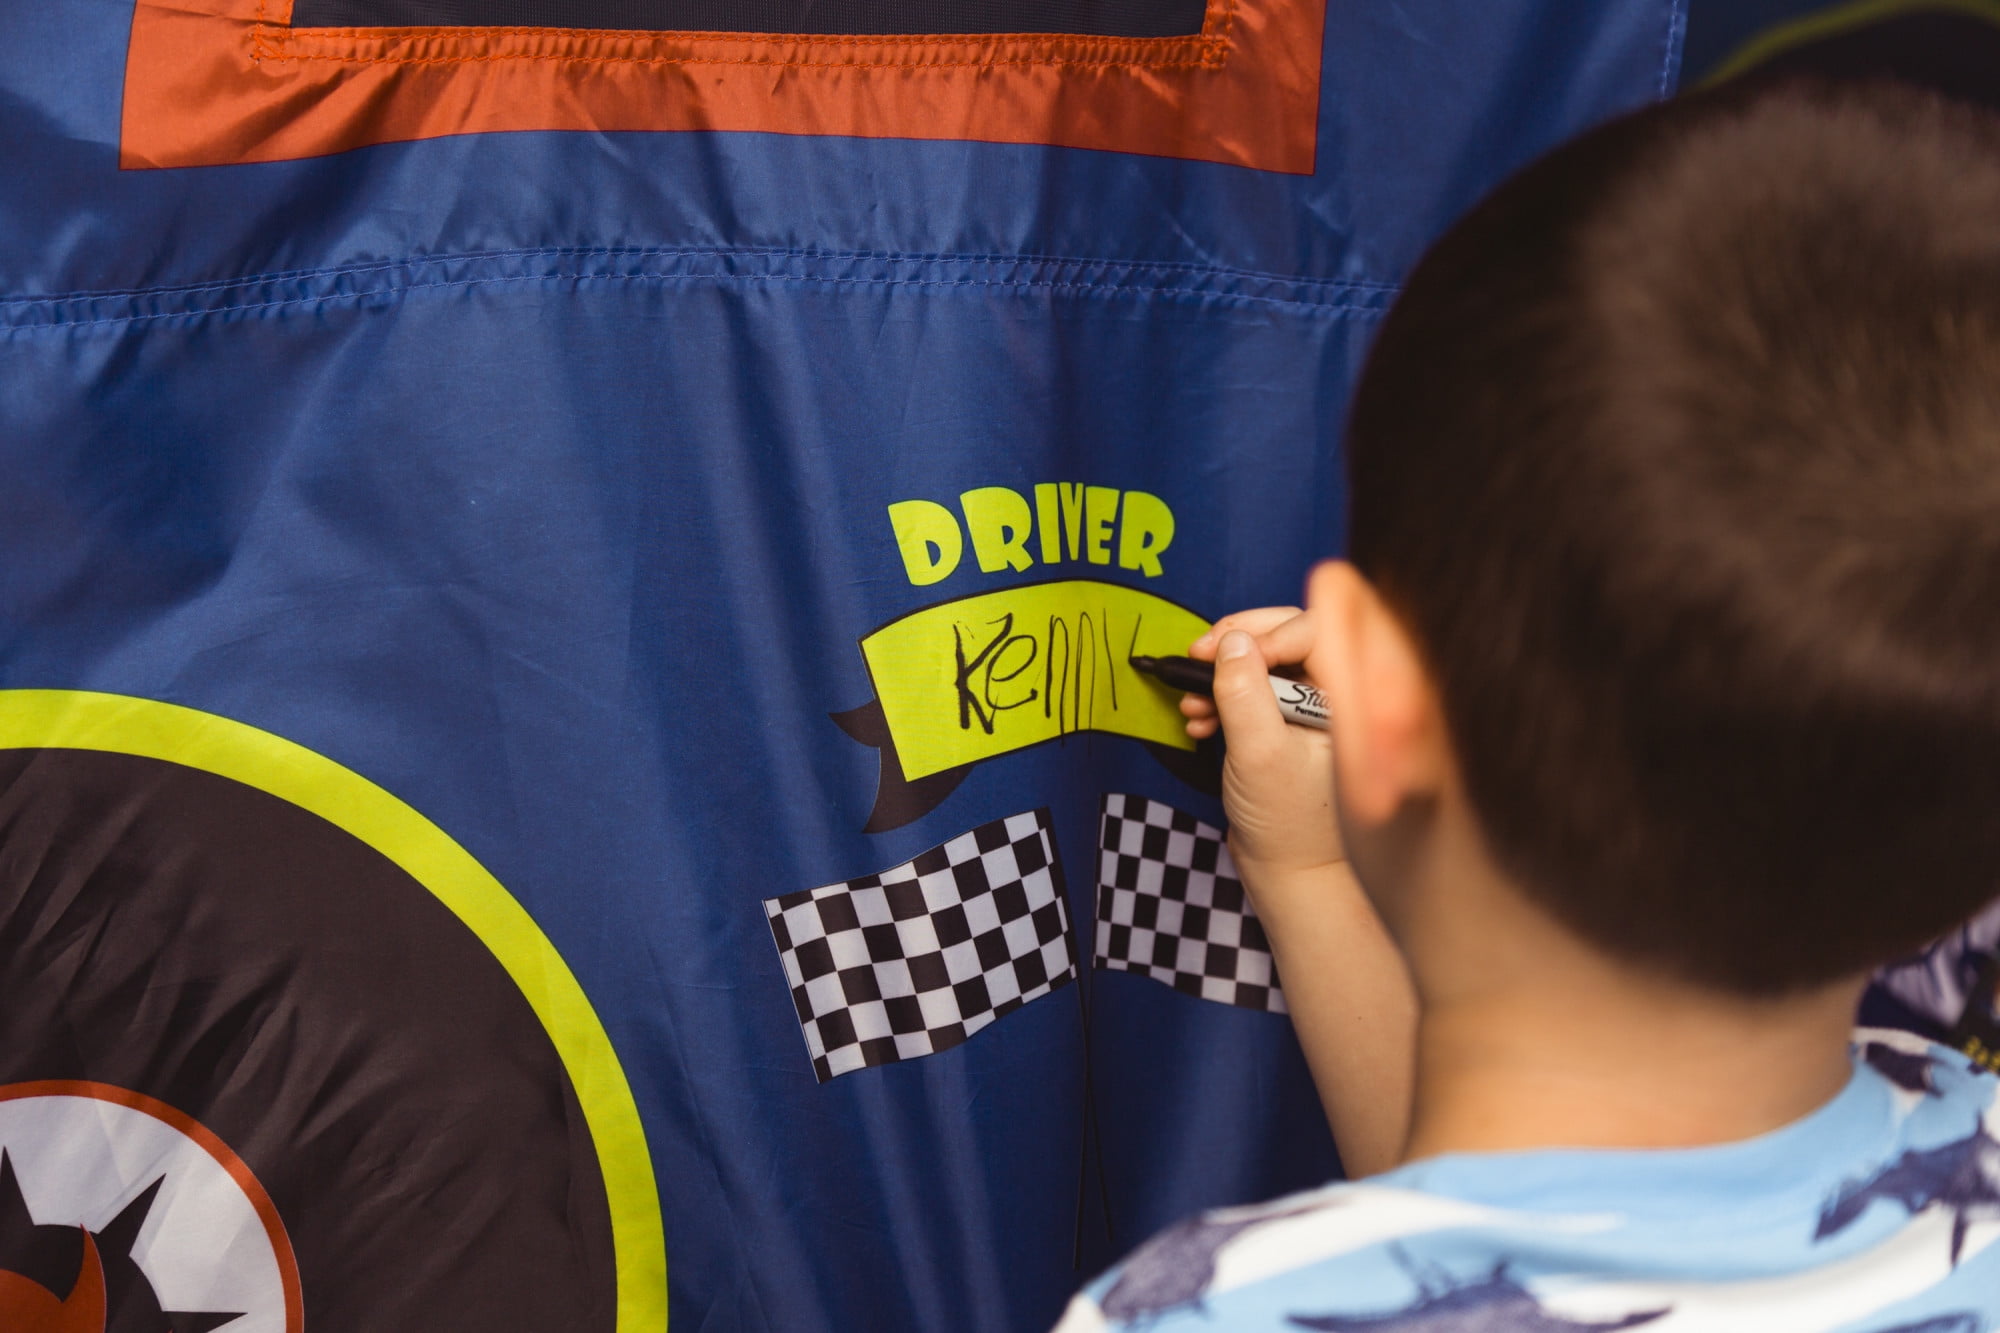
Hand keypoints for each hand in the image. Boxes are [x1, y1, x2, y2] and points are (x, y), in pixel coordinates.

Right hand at [1185, 608, 1344, 883]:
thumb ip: (1244, 694)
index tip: (1222, 653)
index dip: (1265, 632)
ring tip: (1192, 704)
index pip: (1314, 631)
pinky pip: (1256, 688)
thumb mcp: (1258, 754)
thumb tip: (1231, 642)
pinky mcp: (1288, 723)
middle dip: (1237, 644)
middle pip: (1289, 635)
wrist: (1289, 872)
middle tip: (1196, 655)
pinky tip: (1200, 721)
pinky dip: (1224, 697)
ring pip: (1267, 660)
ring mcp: (1311, 709)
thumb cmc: (1287, 824)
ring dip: (1222, 673)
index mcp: (1349, 698)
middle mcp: (1336, 696)